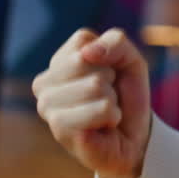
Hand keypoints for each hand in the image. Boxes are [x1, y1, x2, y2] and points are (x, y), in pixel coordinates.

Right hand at [31, 28, 152, 177]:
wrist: (135, 138)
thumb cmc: (126, 96)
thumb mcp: (130, 59)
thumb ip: (115, 42)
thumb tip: (87, 53)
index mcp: (57, 62)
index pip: (82, 39)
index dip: (108, 57)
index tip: (109, 74)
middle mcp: (44, 84)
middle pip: (86, 62)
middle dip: (110, 79)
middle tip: (107, 96)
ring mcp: (48, 108)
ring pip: (95, 85)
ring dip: (112, 100)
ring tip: (105, 112)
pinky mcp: (60, 130)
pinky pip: (102, 109)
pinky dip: (113, 116)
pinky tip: (103, 127)